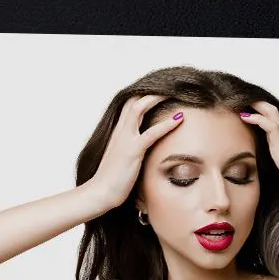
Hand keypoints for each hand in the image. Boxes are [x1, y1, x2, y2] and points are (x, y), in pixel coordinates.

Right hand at [84, 94, 184, 213]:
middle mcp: (120, 131)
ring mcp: (125, 140)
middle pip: (134, 100)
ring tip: (175, 92)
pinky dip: (166, 124)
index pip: (130, 105)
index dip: (145, 96)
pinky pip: (150, 133)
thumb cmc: (111, 181)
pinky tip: (180, 118)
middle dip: (152, 90)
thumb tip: (143, 153)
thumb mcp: (122, 160)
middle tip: (171, 86)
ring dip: (158, 98)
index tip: (162, 92)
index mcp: (118, 133)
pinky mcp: (132, 151)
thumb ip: (131, 151)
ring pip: (139, 108)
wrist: (99, 194)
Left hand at [240, 100, 278, 204]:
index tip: (241, 108)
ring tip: (238, 101)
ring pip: (271, 112)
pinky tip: (244, 117)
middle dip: (255, 103)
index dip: (257, 111)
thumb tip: (260, 167)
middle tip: (238, 99)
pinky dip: (257, 119)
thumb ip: (274, 162)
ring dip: (255, 105)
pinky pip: (270, 126)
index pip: (271, 118)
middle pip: (271, 110)